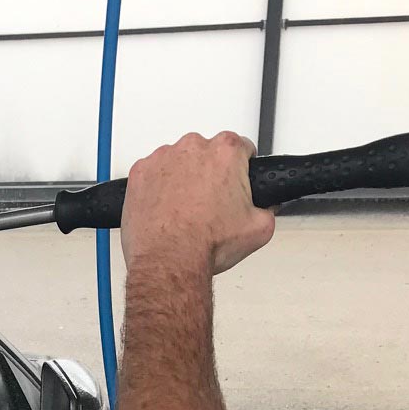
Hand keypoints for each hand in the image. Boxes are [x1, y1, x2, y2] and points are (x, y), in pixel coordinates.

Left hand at [121, 132, 275, 275]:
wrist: (169, 261)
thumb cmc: (206, 243)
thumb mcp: (260, 227)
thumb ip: (269, 206)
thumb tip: (266, 205)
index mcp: (227, 150)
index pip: (241, 147)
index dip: (240, 168)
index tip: (234, 182)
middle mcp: (194, 147)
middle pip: (206, 154)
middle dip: (209, 174)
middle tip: (208, 204)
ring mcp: (163, 158)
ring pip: (177, 163)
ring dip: (181, 180)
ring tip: (183, 210)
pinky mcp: (139, 173)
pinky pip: (151, 174)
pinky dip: (156, 188)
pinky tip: (164, 209)